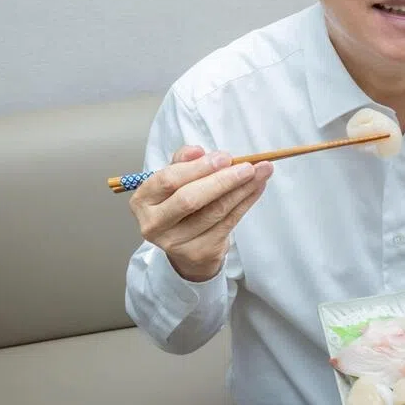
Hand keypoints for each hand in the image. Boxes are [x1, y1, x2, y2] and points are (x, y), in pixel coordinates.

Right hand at [129, 145, 272, 281]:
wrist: (184, 244)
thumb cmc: (179, 203)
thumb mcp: (176, 179)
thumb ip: (184, 161)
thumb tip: (197, 151)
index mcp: (143, 200)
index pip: (168, 180)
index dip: (198, 167)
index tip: (225, 157)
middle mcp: (154, 224)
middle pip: (190, 199)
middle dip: (222, 180)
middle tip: (247, 166)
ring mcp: (176, 243)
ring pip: (214, 211)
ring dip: (242, 189)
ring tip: (261, 172)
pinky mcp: (199, 253)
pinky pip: (228, 223)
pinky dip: (246, 202)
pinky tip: (256, 188)